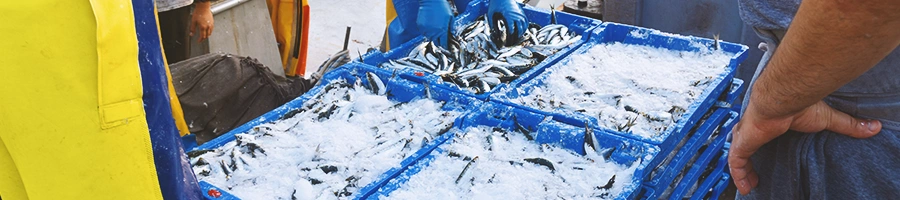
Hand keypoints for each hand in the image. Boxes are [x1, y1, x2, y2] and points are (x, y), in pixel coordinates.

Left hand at [190, 1, 213, 41]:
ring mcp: (211, 24)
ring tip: (204, 36)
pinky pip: (212, 29)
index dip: (200, 40)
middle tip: (201, 39)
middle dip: (203, 38)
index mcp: (203, 27)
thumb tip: (191, 34)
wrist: (203, 7)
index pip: (202, 36)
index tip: (198, 41)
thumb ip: (192, 28)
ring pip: (210, 33)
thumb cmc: (198, 13)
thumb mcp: (193, 21)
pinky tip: (207, 31)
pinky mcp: (212, 22)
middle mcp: (208, 26)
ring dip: (207, 35)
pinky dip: (209, 31)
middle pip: (207, 36)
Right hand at [416, 0, 452, 47]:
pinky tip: (429, 24)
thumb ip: (452, 27)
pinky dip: (426, 31)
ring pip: (429, 38)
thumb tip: (453, 35)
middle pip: (436, 43)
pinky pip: (423, 33)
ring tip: (434, 27)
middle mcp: (433, 32)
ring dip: (432, 35)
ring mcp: (426, 30)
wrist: (430, 1)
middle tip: (440, 36)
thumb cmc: (442, 7)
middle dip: (438, 41)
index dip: (445, 46)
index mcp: (442, 30)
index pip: (443, 44)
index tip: (445, 47)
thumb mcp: (451, 16)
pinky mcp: (420, 27)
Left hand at [487, 0, 526, 45]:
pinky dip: (525, 26)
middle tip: (514, 42)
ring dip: (522, 32)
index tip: (508, 42)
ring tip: (518, 38)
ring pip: (524, 25)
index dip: (510, 37)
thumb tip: (494, 33)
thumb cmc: (495, 4)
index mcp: (508, 16)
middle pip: (519, 29)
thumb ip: (492, 24)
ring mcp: (519, 13)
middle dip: (517, 37)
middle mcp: (515, 14)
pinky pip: (526, 20)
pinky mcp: (521, 11)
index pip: (511, 29)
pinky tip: (522, 30)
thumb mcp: (491, 14)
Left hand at [729, 100, 881, 194]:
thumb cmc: (800, 104)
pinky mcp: (743, 142)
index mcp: (772, 120)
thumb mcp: (827, 119)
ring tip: (749, 184)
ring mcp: (747, 135)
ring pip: (738, 154)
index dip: (763, 141)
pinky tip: (745, 188)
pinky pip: (736, 162)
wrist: (782, 98)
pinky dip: (739, 174)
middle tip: (753, 171)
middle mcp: (755, 127)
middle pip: (747, 142)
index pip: (764, 132)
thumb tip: (873, 128)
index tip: (768, 153)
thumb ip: (847, 125)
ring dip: (743, 169)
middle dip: (747, 155)